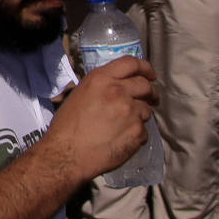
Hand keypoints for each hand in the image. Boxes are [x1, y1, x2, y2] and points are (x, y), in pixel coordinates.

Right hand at [48, 56, 159, 180]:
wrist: (67, 154)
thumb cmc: (67, 126)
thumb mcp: (80, 94)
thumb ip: (101, 86)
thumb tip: (117, 86)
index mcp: (101, 79)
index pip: (131, 63)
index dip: (144, 68)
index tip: (150, 75)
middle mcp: (118, 92)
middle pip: (145, 85)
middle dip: (150, 92)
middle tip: (150, 99)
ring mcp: (130, 112)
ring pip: (146, 109)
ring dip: (140, 114)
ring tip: (125, 124)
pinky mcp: (137, 132)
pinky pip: (144, 130)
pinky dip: (136, 134)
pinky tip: (121, 139)